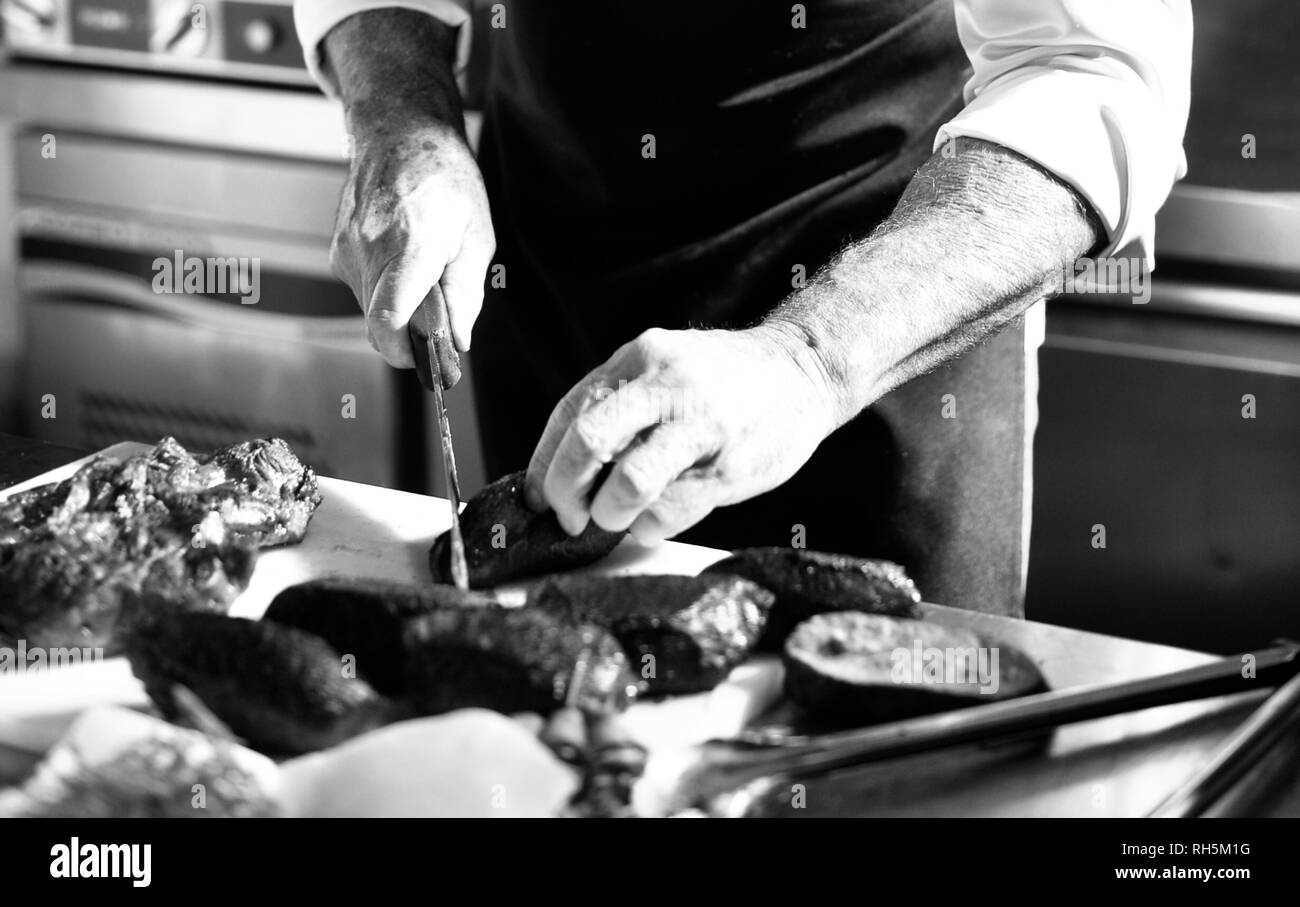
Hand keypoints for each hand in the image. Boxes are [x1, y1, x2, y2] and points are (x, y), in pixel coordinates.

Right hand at [330, 112, 494, 367]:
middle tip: (442, 321)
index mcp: (409, 246)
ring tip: (425, 270)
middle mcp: (369, 250)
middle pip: (379, 325)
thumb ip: (466, 294)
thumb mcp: (476, 236)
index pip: (388, 320)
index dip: (405, 353)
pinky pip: (363, 290)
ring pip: (371, 310)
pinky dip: (387, 289)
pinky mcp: (337, 250)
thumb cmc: (446, 180)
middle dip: (411, 335)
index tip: (428, 361)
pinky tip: (404, 257)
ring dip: (400, 308)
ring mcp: (346, 249)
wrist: (401, 132)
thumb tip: (456, 341)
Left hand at [525, 325, 837, 544]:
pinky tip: (659, 517)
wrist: (804, 371)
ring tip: (619, 517)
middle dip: (567, 492)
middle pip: (590, 442)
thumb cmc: (723, 382)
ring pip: (629, 484)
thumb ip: (619, 406)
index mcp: (638, 358)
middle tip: (571, 517)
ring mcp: (700, 426)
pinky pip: (671, 511)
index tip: (539, 499)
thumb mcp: (664, 368)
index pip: (570, 413)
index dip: (543, 465)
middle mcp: (666, 385)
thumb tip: (561, 469)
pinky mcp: (729, 466)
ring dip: (612, 514)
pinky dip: (652, 526)